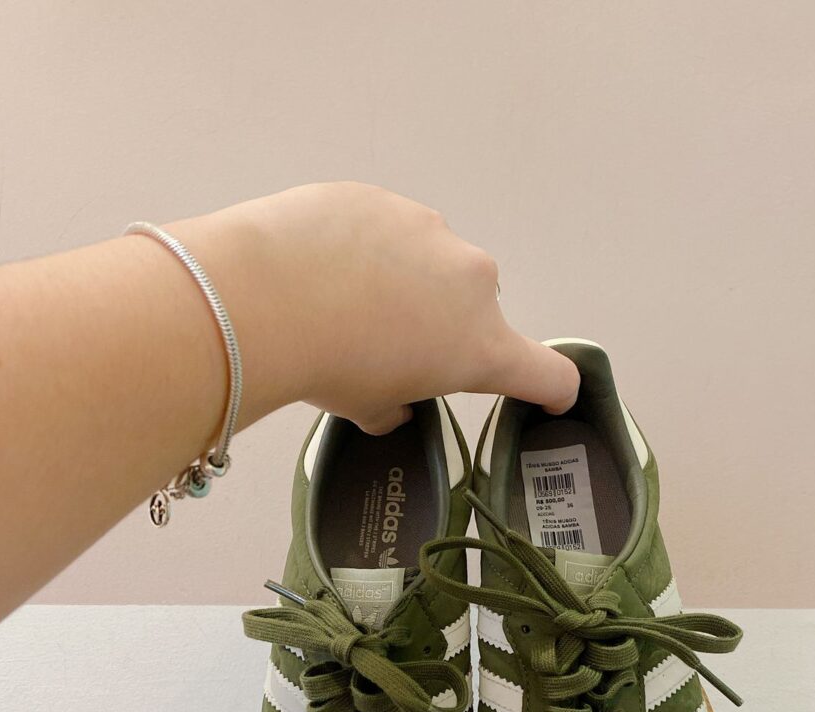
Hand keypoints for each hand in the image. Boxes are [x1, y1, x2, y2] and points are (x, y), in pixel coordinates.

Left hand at [169, 181, 579, 433]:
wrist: (262, 297)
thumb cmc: (325, 365)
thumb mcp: (368, 409)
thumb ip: (397, 407)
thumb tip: (392, 403)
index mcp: (481, 345)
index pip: (548, 374)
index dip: (551, 390)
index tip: (548, 397)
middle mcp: (471, 282)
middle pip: (474, 311)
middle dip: (442, 328)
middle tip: (384, 347)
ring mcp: (430, 232)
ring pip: (431, 264)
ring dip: (404, 283)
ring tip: (342, 303)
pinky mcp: (383, 199)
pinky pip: (385, 230)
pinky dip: (365, 249)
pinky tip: (321, 267)